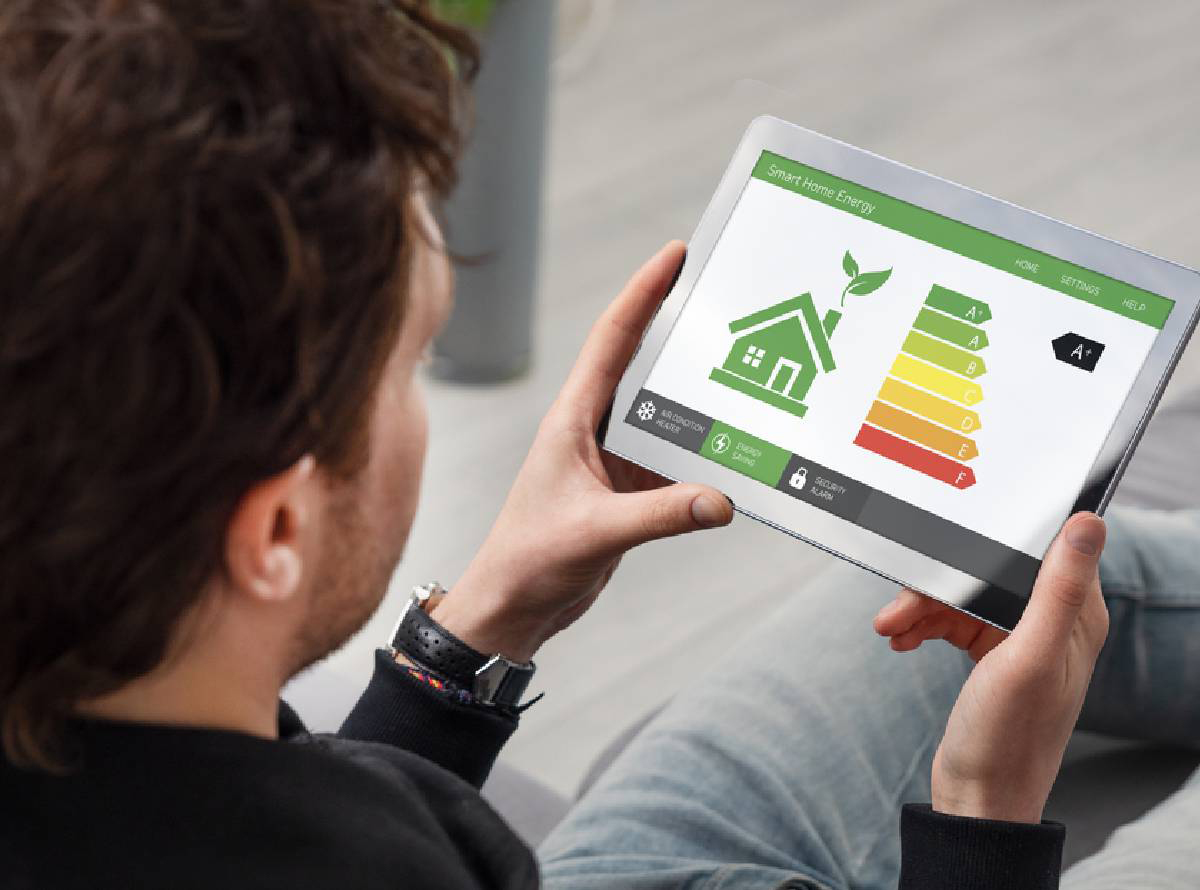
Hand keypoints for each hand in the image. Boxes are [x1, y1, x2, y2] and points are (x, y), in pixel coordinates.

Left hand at [430, 241, 733, 662]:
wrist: (513, 608)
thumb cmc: (528, 562)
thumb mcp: (594, 532)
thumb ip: (658, 515)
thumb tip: (720, 500)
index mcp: (572, 419)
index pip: (613, 340)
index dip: (644, 292)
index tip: (675, 254)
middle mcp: (594, 429)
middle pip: (646, 366)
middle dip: (684, 329)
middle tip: (727, 297)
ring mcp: (614, 460)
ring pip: (667, 415)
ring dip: (701, 396)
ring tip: (750, 368)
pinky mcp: (629, 492)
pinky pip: (676, 459)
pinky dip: (705, 453)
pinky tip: (738, 448)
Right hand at [873, 513, 1108, 822]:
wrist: (977, 797)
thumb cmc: (1008, 739)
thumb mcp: (1028, 657)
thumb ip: (1057, 590)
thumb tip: (1089, 523)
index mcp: (1076, 615)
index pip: (1036, 549)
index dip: (992, 543)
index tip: (948, 546)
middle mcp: (1051, 621)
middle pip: (988, 570)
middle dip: (939, 584)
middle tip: (902, 606)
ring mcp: (1018, 637)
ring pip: (962, 594)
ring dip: (921, 607)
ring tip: (892, 628)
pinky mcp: (990, 651)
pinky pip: (950, 618)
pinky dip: (921, 624)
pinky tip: (901, 639)